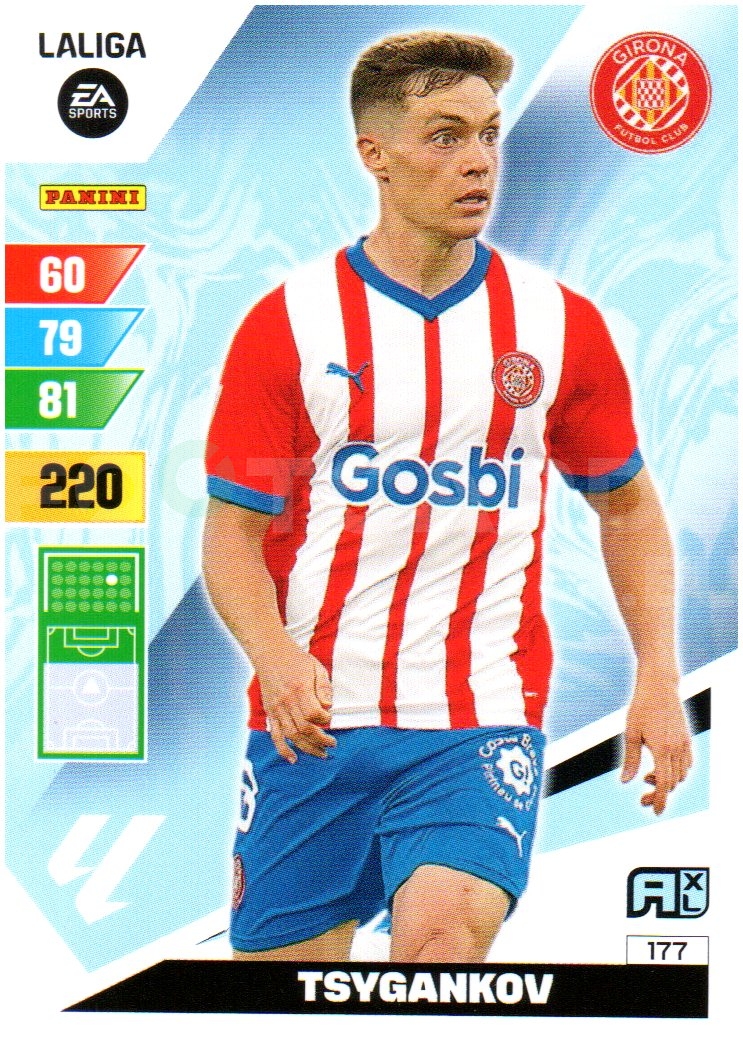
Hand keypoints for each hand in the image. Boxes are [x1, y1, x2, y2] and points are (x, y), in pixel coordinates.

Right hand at [256, 641, 334, 762]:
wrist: (270, 654)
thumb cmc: (296, 660)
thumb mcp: (316, 668)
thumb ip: (324, 688)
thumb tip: (329, 707)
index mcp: (300, 690)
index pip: (314, 714)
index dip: (325, 720)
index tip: (329, 718)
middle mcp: (287, 702)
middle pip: (304, 729)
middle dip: (320, 740)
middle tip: (332, 745)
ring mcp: (277, 709)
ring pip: (292, 735)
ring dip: (307, 748)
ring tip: (320, 754)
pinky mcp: (270, 713)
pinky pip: (275, 735)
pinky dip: (283, 749)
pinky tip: (293, 759)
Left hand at [621, 680, 691, 814]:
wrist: (659, 686)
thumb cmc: (641, 708)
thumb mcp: (631, 733)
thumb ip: (630, 759)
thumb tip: (625, 782)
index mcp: (662, 749)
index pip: (664, 783)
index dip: (660, 800)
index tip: (655, 812)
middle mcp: (677, 748)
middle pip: (673, 783)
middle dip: (659, 794)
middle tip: (642, 798)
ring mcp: (684, 743)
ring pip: (681, 775)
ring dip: (668, 783)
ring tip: (648, 777)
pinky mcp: (687, 738)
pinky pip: (687, 763)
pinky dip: (677, 772)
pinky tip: (661, 768)